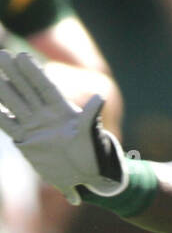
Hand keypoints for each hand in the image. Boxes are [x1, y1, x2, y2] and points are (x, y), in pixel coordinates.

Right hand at [0, 50, 126, 203]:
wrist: (85, 176)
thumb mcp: (93, 136)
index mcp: (62, 110)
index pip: (45, 87)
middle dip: (13, 73)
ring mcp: (34, 127)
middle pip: (26, 90)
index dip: (34, 72)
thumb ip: (91, 117)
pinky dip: (0, 117)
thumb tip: (101, 97)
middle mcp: (45, 115)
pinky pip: (9, 126)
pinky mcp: (26, 141)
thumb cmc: (93, 154)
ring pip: (15, 105)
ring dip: (3, 91)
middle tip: (1, 55)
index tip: (22, 56)